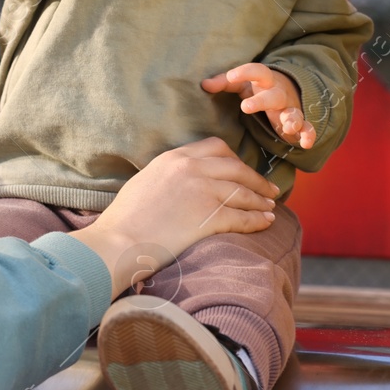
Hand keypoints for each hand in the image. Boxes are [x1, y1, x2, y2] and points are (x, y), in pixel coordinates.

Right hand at [69, 137, 278, 297]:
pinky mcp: (209, 217)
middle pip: (236, 167)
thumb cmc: (124, 219)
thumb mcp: (145, 182)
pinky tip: (266, 223)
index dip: (235, 159)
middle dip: (256, 178)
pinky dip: (258, 220)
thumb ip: (168, 175)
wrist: (118, 242)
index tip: (243, 170)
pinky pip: (242, 216)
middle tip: (268, 189)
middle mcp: (191, 168)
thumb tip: (181, 182)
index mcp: (174, 157)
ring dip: (261, 199)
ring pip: (243, 191)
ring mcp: (202, 191)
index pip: (215, 147)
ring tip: (271, 207)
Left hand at [202, 63, 315, 148]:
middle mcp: (279, 94)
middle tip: (245, 106)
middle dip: (262, 100)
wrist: (286, 91)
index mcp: (264, 82)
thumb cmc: (257, 88)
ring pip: (293, 112)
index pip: (257, 71)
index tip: (231, 76)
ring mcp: (290, 109)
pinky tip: (305, 143)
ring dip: (292, 119)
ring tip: (287, 127)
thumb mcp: (241, 84)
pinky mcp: (298, 124)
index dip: (245, 72)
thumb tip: (203, 84)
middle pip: (274, 95)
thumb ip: (224, 83)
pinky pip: (307, 128)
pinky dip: (308, 134)